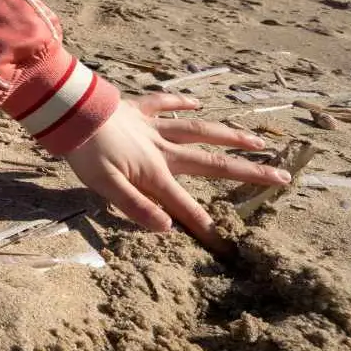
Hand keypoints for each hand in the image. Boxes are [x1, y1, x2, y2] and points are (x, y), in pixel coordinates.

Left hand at [64, 93, 290, 242]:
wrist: (68, 111)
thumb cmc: (83, 152)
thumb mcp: (105, 187)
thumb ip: (136, 207)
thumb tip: (168, 228)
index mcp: (155, 173)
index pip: (185, 208)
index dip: (206, 228)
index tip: (229, 246)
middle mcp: (162, 149)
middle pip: (213, 163)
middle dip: (249, 172)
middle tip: (282, 177)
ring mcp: (153, 126)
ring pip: (199, 131)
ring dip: (230, 136)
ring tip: (258, 141)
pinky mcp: (138, 109)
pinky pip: (165, 104)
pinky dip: (181, 104)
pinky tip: (197, 104)